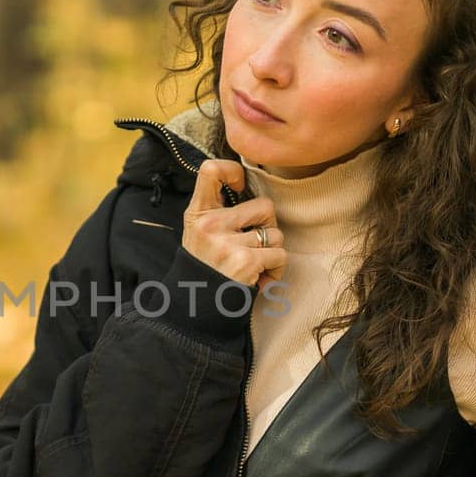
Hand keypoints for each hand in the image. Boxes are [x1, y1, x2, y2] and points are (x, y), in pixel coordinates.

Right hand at [183, 159, 285, 291]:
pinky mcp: (244, 261)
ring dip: (271, 252)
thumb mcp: (199, 232)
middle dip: (268, 226)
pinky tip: (259, 278)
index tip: (240, 186)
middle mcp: (210, 225)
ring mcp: (227, 243)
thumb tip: (244, 182)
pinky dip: (275, 269)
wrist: (196, 306)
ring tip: (254, 264)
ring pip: (275, 234)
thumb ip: (216, 208)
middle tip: (254, 244)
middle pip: (265, 206)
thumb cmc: (206, 265)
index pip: (210, 170)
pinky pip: (279, 255)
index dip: (233, 170)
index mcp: (198, 213)